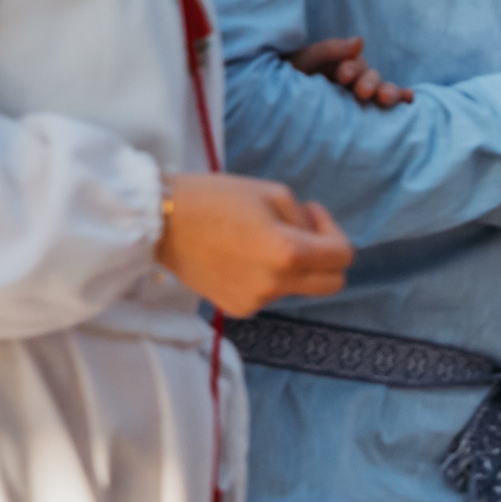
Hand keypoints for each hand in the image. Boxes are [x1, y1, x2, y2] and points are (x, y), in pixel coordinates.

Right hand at [156, 172, 353, 314]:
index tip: (312, 214)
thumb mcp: (271, 192)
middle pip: (331, 284)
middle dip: (326, 258)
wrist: (157, 222)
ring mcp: (257, 301)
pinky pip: (269, 294)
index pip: (343, 257)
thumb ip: (305, 218)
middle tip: (302, 231)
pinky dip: (266, 276)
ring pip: (297, 286)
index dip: (334, 232)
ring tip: (258, 237)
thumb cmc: (212, 198)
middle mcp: (276, 284)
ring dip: (291, 264)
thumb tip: (315, 236)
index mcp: (288, 253)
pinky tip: (240, 256)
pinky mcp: (238, 309)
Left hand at [287, 37, 411, 107]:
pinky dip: (402, 98)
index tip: (342, 77)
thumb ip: (329, 50)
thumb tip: (361, 40)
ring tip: (385, 100)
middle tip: (362, 93)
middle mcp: (355, 81)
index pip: (355, 64)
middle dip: (370, 83)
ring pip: (383, 90)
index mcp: (340, 66)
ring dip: (388, 92)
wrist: (276, 109)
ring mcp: (363, 97)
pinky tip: (410, 100)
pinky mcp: (370, 113)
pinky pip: (390, 104)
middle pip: (372, 77)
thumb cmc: (287, 81)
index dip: (352, 69)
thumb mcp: (304, 60)